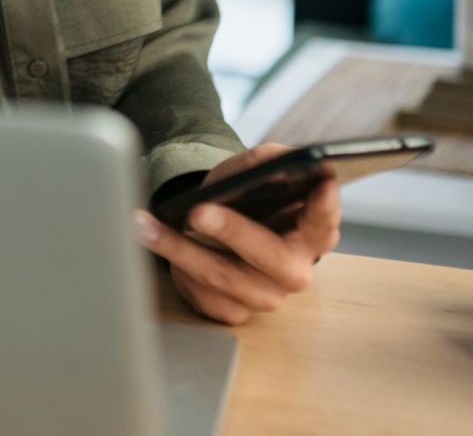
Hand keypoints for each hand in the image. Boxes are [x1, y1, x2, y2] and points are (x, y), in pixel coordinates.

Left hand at [135, 143, 342, 325]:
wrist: (219, 231)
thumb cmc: (245, 200)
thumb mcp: (252, 174)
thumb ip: (267, 162)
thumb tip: (271, 160)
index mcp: (313, 234)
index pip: (325, 221)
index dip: (325, 206)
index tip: (320, 183)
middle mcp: (294, 271)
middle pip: (270, 256)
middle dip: (232, 231)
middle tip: (198, 211)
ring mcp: (266, 296)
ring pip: (223, 276)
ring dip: (179, 249)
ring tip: (147, 224)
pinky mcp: (234, 312)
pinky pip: (203, 295)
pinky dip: (175, 268)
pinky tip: (155, 244)